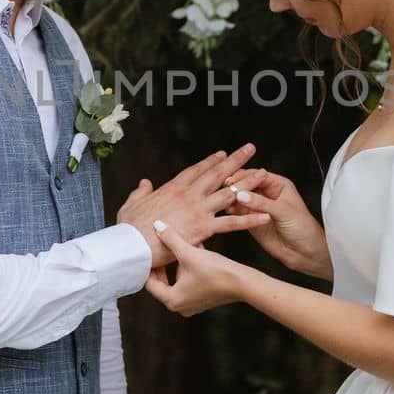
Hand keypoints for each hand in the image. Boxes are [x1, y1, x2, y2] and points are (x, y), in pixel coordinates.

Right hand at [117, 145, 270, 266]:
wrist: (131, 244)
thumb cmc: (128, 227)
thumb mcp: (132, 204)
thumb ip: (140, 192)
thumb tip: (144, 183)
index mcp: (173, 188)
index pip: (197, 170)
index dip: (211, 161)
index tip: (223, 154)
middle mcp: (189, 194)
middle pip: (217, 173)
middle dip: (236, 160)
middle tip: (250, 149)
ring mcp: (198, 209)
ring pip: (229, 192)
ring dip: (248, 182)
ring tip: (264, 173)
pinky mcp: (203, 228)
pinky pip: (232, 224)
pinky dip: (249, 219)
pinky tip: (264, 214)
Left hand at [144, 223, 246, 315]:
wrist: (244, 283)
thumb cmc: (215, 270)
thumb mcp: (189, 253)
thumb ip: (171, 239)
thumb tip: (156, 225)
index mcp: (172, 300)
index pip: (150, 283)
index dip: (149, 264)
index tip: (149, 250)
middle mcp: (180, 307)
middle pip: (162, 283)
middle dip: (163, 263)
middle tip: (161, 247)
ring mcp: (192, 305)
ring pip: (177, 280)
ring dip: (178, 263)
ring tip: (180, 245)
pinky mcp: (203, 299)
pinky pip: (188, 282)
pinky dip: (189, 268)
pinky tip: (196, 250)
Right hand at [222, 164, 332, 280]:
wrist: (305, 252)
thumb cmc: (303, 228)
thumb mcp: (284, 211)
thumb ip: (262, 203)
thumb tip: (242, 194)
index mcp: (279, 185)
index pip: (258, 175)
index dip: (246, 176)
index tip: (234, 180)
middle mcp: (267, 193)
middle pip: (247, 185)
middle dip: (237, 186)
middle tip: (226, 189)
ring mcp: (258, 207)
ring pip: (241, 198)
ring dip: (232, 198)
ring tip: (225, 200)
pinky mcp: (252, 220)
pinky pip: (239, 212)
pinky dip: (232, 210)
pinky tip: (228, 210)